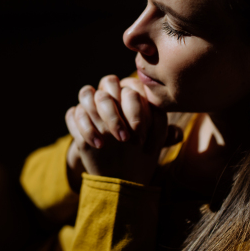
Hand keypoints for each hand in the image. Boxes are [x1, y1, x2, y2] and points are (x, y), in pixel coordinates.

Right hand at [66, 75, 182, 185]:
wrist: (116, 168)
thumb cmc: (137, 149)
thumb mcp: (153, 143)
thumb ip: (164, 136)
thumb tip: (177, 134)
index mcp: (129, 92)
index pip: (131, 86)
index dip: (136, 108)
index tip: (141, 133)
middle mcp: (109, 92)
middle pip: (107, 82)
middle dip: (116, 113)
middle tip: (125, 138)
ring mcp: (90, 104)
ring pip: (86, 93)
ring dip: (96, 117)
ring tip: (107, 142)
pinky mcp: (76, 118)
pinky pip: (73, 113)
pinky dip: (82, 127)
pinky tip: (97, 145)